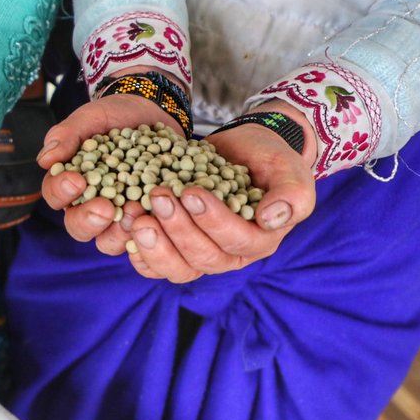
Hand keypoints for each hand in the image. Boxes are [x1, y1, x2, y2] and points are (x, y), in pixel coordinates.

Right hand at [37, 93, 184, 254]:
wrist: (152, 112)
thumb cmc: (113, 115)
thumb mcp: (90, 117)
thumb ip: (67, 135)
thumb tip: (45, 160)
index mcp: (69, 183)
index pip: (56, 195)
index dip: (62, 191)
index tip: (76, 180)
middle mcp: (89, 205)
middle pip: (78, 227)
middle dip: (90, 220)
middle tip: (105, 207)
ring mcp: (118, 216)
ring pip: (108, 241)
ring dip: (118, 233)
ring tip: (134, 213)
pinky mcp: (145, 219)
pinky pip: (143, 237)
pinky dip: (149, 232)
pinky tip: (158, 219)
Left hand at [125, 104, 316, 282]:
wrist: (243, 151)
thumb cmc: (270, 160)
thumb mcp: (290, 170)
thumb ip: (293, 194)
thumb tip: (272, 218)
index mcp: (259, 241)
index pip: (235, 240)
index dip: (212, 220)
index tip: (191, 192)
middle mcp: (229, 255)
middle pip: (202, 257)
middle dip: (177, 229)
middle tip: (158, 196)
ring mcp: (200, 254)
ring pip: (176, 268)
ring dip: (153, 245)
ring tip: (136, 214)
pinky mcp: (175, 248)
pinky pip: (155, 265)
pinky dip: (139, 252)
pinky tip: (126, 230)